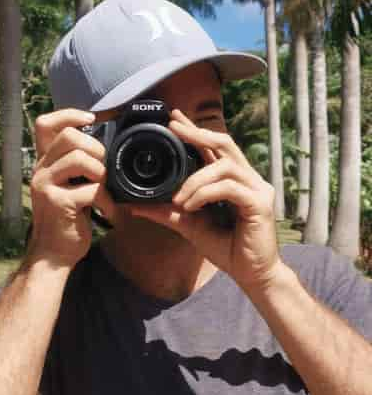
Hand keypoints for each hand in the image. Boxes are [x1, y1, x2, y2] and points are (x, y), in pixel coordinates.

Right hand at [28, 109, 117, 269]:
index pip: (45, 123)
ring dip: (102, 173)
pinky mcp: (58, 203)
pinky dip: (107, 201)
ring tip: (105, 190)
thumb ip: (75, 166)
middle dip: (96, 147)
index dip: (69, 115)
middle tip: (104, 169)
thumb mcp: (66, 186)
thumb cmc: (66, 219)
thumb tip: (104, 144)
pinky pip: (92, 189)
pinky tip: (107, 212)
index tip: (91, 120)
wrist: (53, 254)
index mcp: (44, 163)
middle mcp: (41, 170)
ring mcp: (46, 186)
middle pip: (69, 136)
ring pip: (81, 158)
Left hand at [129, 109, 280, 292]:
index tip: (173, 118)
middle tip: (173, 128)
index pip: (214, 147)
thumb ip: (167, 212)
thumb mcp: (189, 225)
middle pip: (224, 144)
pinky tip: (191, 207)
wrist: (251, 275)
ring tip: (179, 199)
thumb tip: (135, 205)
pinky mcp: (260, 203)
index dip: (195, 130)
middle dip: (197, 133)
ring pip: (223, 166)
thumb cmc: (226, 248)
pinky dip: (205, 193)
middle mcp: (248, 179)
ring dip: (195, 180)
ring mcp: (257, 189)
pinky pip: (229, 188)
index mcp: (234, 180)